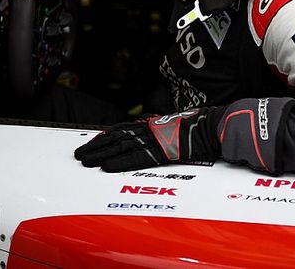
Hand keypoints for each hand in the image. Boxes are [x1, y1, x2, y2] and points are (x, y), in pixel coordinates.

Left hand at [74, 108, 221, 171]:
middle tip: (79, 155)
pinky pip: (137, 158)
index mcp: (153, 125)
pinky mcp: (161, 151)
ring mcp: (154, 140)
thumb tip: (154, 134)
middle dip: (96, 147)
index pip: (122, 129)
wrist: (215, 127)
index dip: (105, 136)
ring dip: (101, 155)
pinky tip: (107, 168)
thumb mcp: (177, 127)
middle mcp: (149, 130)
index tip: (92, 143)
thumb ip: (162, 132)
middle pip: (116, 138)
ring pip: (121, 147)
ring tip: (85, 162)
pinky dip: (121, 163)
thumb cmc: (200, 129)